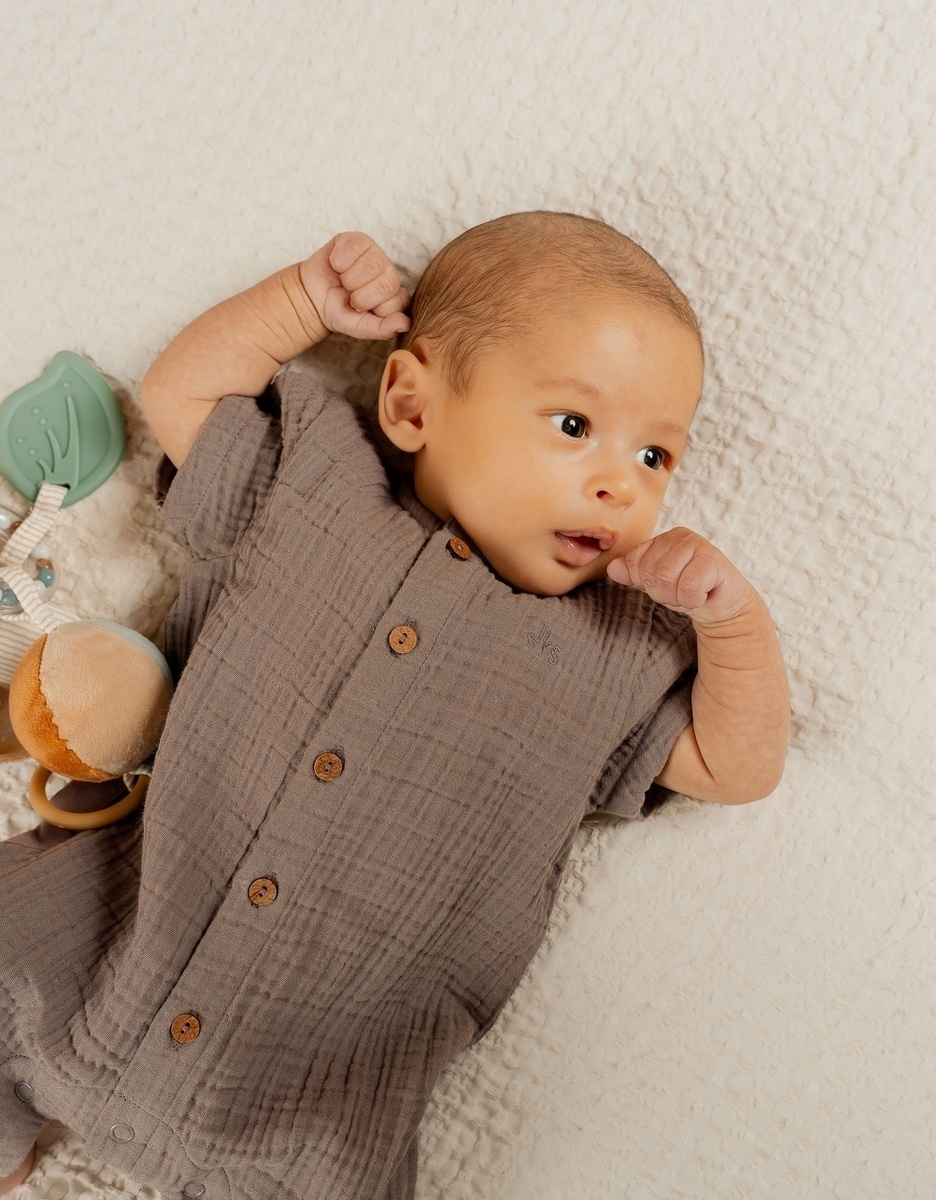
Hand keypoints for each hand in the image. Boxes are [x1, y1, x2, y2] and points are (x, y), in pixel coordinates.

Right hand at [299, 232, 410, 340]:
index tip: (360, 310)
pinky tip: (336, 266)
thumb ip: (384, 329)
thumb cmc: (340, 313)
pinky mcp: (357, 241)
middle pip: (386, 283)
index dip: (373, 308)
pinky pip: (353, 246)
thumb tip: (406, 325)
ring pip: (371, 264)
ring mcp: (375, 254)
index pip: (397, 302)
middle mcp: (390, 273)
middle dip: (360, 296)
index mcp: (396, 296)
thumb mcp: (360, 328)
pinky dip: (339, 260)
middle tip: (350, 297)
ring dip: (349, 279)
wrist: (312, 299)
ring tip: (343, 282)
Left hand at [607, 527, 754, 626]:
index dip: (646, 584)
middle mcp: (678, 536)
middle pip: (649, 573)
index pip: (633, 562)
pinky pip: (688, 587)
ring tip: (691, 593)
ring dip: (678, 598)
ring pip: (666, 580)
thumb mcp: (655, 584)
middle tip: (681, 592)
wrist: (723, 605)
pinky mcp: (713, 560)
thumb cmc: (688, 590)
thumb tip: (612, 568)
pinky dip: (693, 600)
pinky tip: (704, 594)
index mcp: (660, 539)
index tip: (665, 586)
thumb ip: (633, 574)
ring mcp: (698, 545)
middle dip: (663, 593)